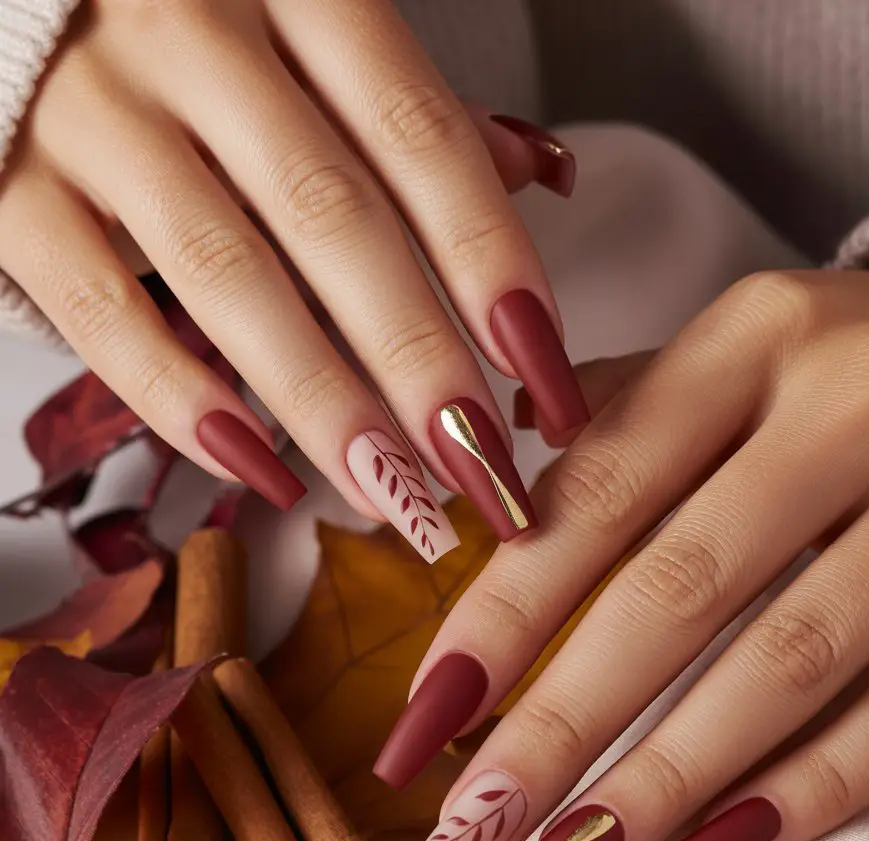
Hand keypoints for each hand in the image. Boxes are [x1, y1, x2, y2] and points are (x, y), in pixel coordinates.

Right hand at [0, 1, 586, 556]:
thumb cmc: (190, 18)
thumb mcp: (311, 25)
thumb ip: (414, 110)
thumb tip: (540, 174)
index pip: (425, 144)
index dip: (493, 268)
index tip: (545, 379)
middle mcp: (194, 41)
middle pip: (337, 224)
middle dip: (421, 362)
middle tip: (483, 469)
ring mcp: (91, 112)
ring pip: (230, 279)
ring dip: (323, 403)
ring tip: (394, 495)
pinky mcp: (10, 189)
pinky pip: (102, 312)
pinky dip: (183, 403)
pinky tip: (260, 471)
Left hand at [375, 264, 868, 840]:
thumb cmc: (856, 359)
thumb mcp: (741, 344)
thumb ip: (623, 407)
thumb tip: (489, 478)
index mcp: (755, 335)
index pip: (598, 487)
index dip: (502, 612)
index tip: (426, 716)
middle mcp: (856, 401)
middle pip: (679, 590)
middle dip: (560, 726)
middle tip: (472, 830)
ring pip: (792, 663)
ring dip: (668, 781)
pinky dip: (814, 790)